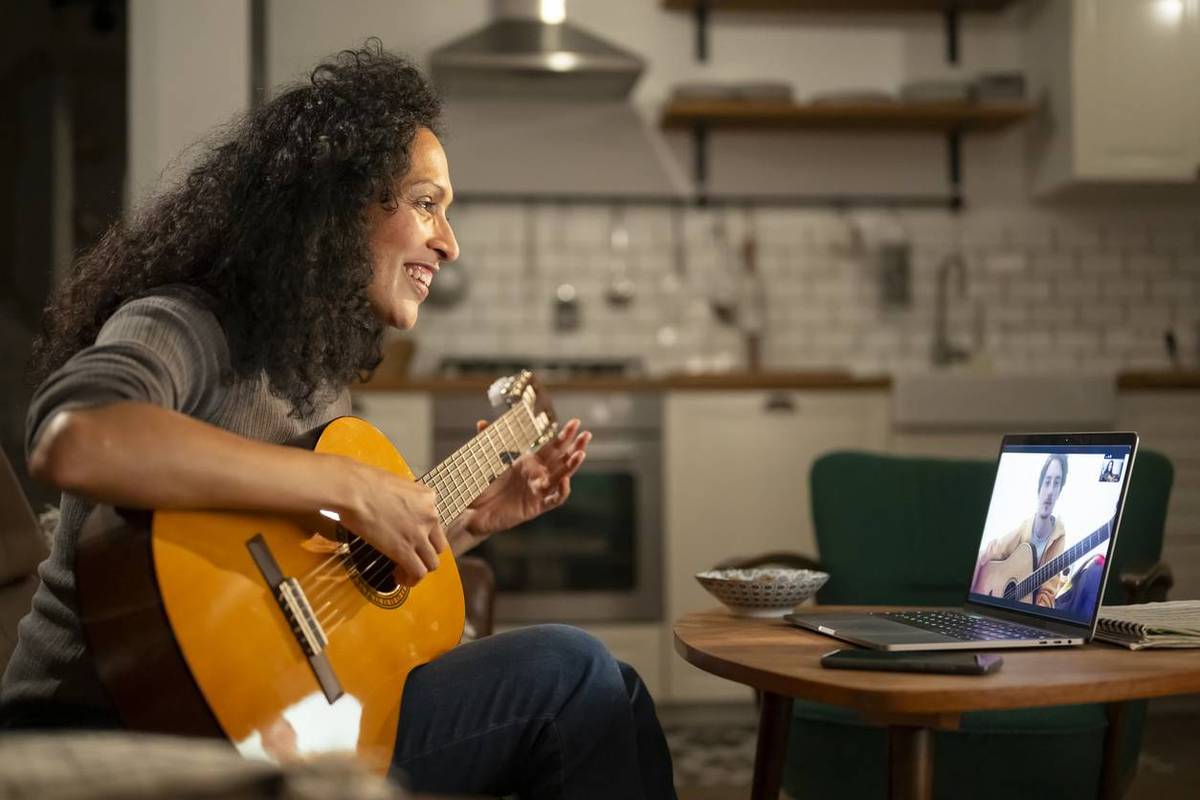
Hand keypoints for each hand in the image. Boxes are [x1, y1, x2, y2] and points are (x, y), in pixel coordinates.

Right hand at [337, 460, 448, 586]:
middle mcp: (430, 516)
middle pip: (438, 545)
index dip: (423, 535)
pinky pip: (418, 572)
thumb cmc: (363, 481)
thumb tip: (393, 507)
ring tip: (403, 571)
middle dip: (425, 554)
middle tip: (409, 557)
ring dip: (419, 569)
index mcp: (428, 497)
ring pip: (431, 562)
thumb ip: (403, 498)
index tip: (409, 539)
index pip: (434, 523)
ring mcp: (419, 534)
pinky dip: (411, 579)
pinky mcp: (405, 550)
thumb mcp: (395, 484)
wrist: (353, 490)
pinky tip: (399, 577)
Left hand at [465, 418, 590, 538]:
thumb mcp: (485, 462)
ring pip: (562, 477)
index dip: (564, 435)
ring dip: (572, 466)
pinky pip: (554, 499)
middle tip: (586, 435)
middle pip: (562, 459)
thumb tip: (482, 423)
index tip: (575, 423)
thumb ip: (486, 441)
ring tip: (580, 454)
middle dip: (575, 447)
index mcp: (530, 462)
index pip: (552, 447)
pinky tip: (565, 480)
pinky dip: (561, 491)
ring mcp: (538, 491)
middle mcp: (538, 475)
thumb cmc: (482, 487)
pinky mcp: (536, 506)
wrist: (474, 511)